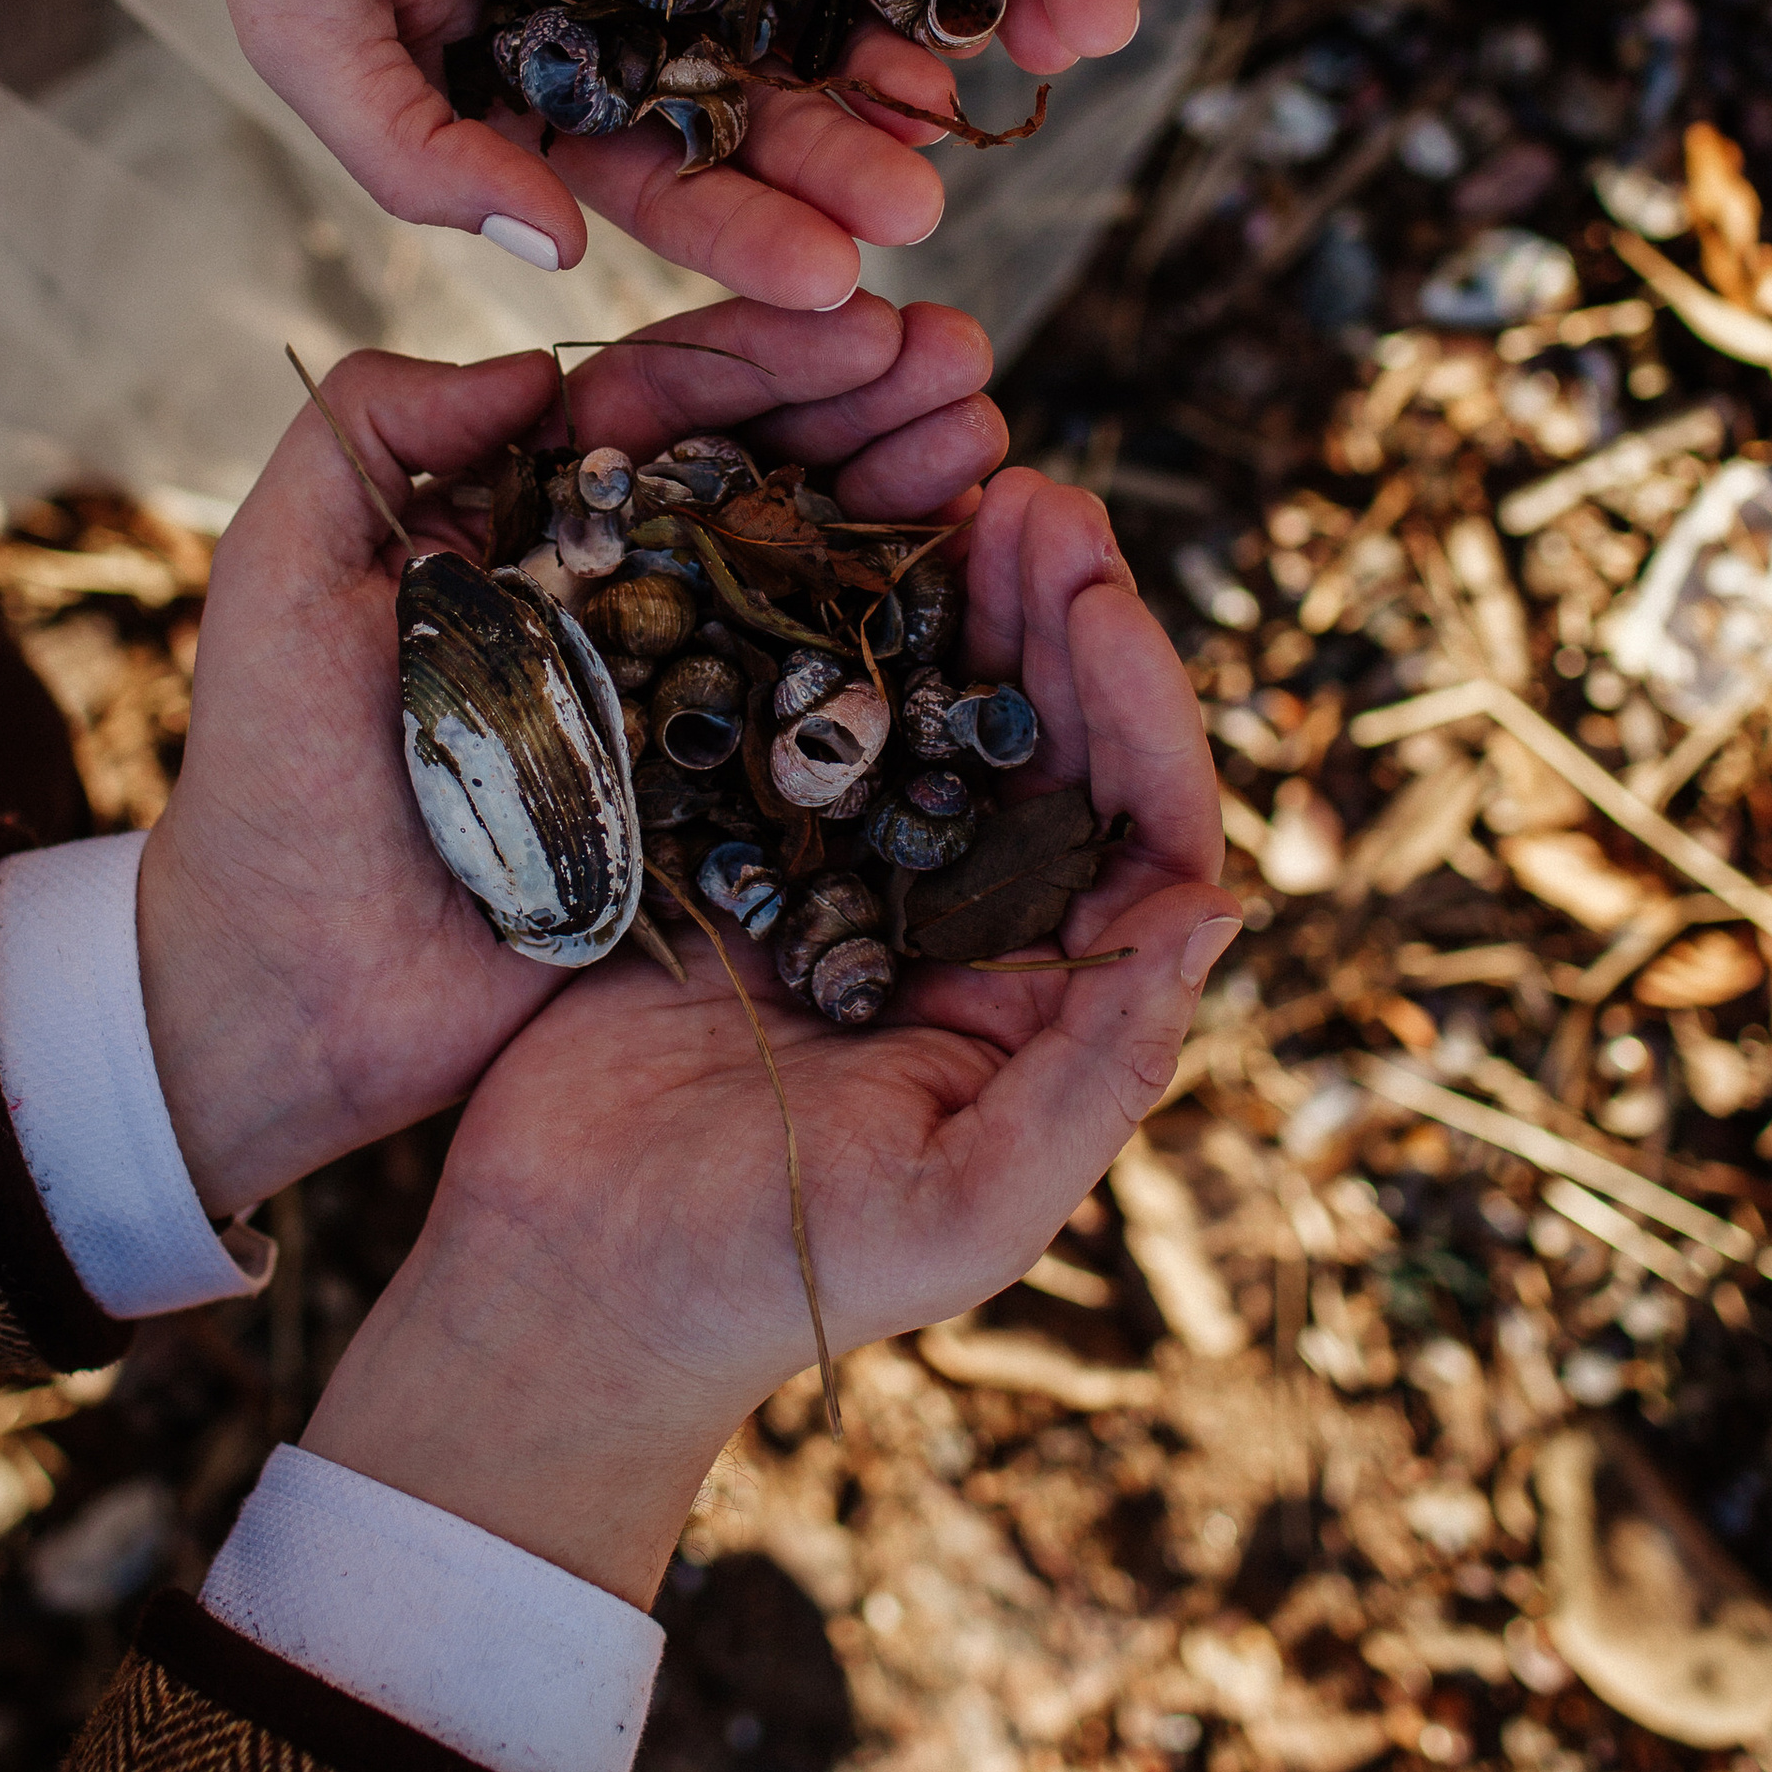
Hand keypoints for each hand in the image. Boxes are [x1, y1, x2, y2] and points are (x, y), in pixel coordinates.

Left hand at [132, 294, 1006, 1213]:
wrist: (293, 995)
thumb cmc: (271, 785)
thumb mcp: (279, 578)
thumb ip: (368, 434)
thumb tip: (535, 364)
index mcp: (525, 520)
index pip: (666, 405)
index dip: (770, 356)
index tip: (869, 321)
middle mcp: (618, 591)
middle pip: (768, 471)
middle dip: (872, 411)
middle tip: (970, 373)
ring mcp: (678, 693)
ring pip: (815, 572)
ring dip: (908, 503)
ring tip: (994, 455)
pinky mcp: (717, 801)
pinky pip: (826, 710)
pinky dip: (908, 645)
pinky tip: (982, 590)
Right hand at [145, 0, 972, 309]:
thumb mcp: (308, 22)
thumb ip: (415, 150)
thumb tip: (552, 252)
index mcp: (522, 74)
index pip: (647, 179)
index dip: (736, 233)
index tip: (830, 281)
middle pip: (746, 98)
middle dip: (831, 159)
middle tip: (924, 205)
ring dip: (870, 47)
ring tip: (948, 95)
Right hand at [303, 470, 1235, 1603]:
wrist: (555, 1292)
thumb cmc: (766, 1281)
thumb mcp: (964, 1205)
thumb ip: (1098, 1070)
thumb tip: (1216, 907)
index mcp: (1043, 1004)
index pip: (1144, 829)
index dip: (1138, 707)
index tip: (1096, 601)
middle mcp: (965, 927)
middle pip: (1051, 738)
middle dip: (1053, 611)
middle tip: (1032, 493)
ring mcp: (850, 876)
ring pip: (937, 701)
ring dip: (957, 592)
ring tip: (964, 480)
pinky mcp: (735, 843)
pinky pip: (806, 710)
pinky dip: (828, 622)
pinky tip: (827, 541)